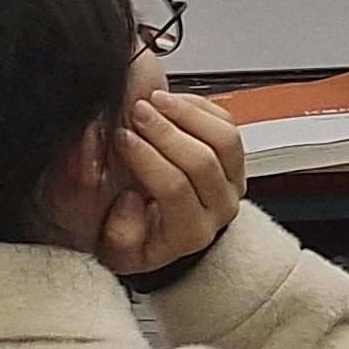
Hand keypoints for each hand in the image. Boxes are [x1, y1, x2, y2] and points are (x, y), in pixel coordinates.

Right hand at [96, 87, 246, 276]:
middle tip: (136, 112)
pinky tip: (170, 100)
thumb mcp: (112, 248)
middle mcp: (219, 209)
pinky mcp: (236, 161)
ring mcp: (233, 183)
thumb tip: (130, 200)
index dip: (146, 158)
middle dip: (165, 130)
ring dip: (187, 114)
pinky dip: (200, 107)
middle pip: (202, 161)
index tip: (120, 137)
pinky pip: (227, 125)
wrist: (159, 233)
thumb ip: (117, 231)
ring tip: (153, 100)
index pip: (174, 188)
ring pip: (224, 139)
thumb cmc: (133, 239)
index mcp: (189, 234)